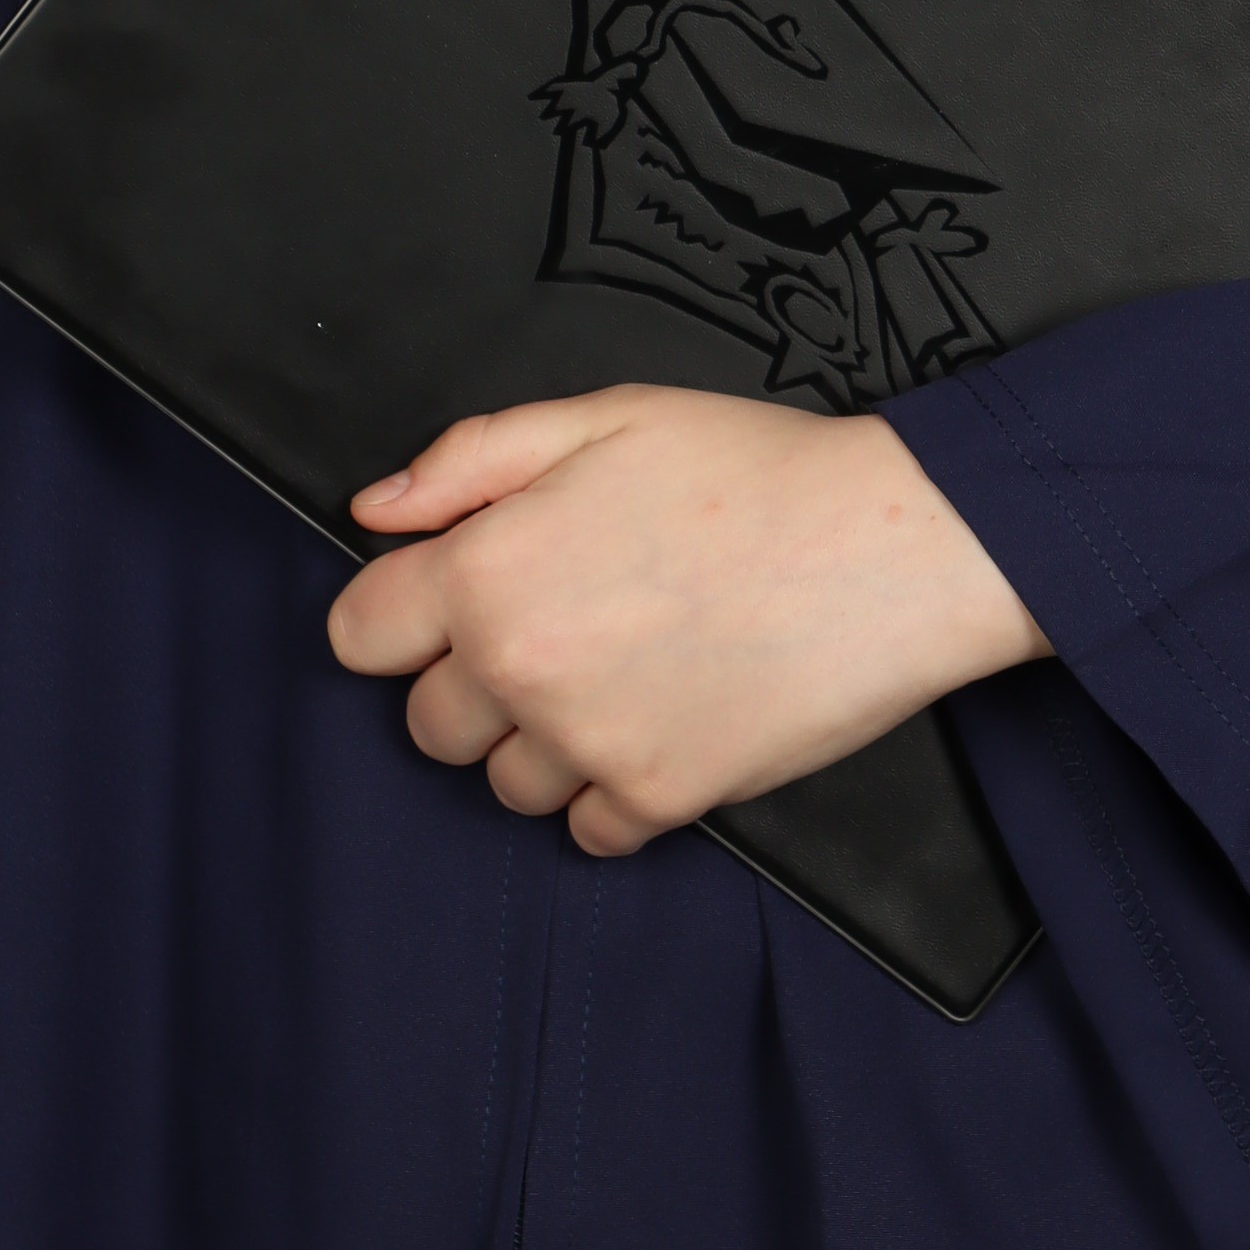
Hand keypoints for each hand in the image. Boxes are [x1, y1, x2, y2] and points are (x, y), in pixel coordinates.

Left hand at [324, 383, 1048, 854]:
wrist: (891, 543)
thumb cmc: (752, 469)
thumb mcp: (604, 420)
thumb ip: (470, 460)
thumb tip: (375, 512)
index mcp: (489, 571)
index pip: (359, 635)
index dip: (399, 611)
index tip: (450, 598)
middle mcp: (522, 672)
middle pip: (427, 723)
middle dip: (471, 679)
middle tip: (560, 622)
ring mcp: (591, 747)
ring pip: (504, 783)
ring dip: (539, 740)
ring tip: (621, 668)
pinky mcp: (662, 799)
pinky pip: (588, 830)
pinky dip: (610, 789)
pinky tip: (659, 719)